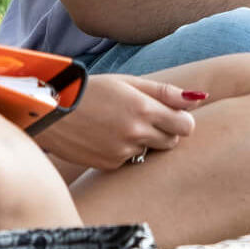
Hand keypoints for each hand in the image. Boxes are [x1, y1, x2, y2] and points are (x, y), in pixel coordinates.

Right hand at [35, 74, 203, 172]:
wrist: (50, 110)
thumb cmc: (91, 91)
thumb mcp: (128, 83)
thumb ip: (165, 93)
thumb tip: (200, 98)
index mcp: (143, 109)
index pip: (186, 125)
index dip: (181, 120)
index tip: (171, 114)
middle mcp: (135, 133)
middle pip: (172, 141)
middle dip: (164, 131)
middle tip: (142, 117)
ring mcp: (122, 152)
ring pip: (149, 150)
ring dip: (142, 141)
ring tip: (117, 124)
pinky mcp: (109, 165)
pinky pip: (129, 160)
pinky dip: (123, 150)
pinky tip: (105, 137)